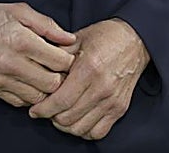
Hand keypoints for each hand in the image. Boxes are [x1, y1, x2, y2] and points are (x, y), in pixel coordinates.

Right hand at [0, 1, 76, 108]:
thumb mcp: (19, 11)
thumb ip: (47, 25)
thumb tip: (69, 39)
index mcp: (21, 40)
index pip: (60, 62)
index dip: (70, 60)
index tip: (69, 57)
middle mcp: (12, 63)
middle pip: (52, 84)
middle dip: (61, 78)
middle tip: (61, 71)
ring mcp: (1, 79)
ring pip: (37, 98)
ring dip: (45, 90)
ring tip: (45, 77)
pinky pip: (20, 102)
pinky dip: (29, 96)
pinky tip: (29, 83)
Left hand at [29, 18, 149, 140]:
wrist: (134, 40)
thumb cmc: (104, 37)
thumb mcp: (77, 38)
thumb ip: (56, 54)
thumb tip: (36, 69)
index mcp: (89, 68)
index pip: (61, 100)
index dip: (44, 109)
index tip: (34, 110)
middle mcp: (102, 88)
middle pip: (68, 117)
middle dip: (51, 117)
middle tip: (45, 110)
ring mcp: (112, 101)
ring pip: (81, 128)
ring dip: (66, 126)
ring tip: (59, 115)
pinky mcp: (119, 109)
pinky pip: (98, 132)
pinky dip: (84, 131)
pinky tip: (77, 120)